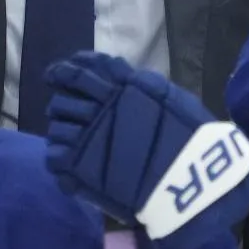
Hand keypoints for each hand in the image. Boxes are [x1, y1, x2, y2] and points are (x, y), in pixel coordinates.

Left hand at [45, 52, 248, 248]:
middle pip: (64, 97)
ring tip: (69, 140)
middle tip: (67, 114)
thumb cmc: (191, 138)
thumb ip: (140, 85)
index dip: (64, 71)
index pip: (82, 69)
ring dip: (61, 131)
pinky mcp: (82, 165)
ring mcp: (90, 135)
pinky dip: (59, 157)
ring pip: (56, 126)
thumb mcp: (170, 98)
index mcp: (123, 86)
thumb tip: (117, 74)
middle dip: (63, 104)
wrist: (192, 178)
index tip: (57, 75)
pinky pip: (56, 156)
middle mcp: (102, 105)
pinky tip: (68, 162)